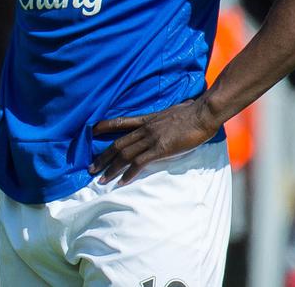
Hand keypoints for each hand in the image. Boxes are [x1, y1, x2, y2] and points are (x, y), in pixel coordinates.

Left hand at [88, 99, 219, 184]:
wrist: (203, 113)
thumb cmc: (193, 111)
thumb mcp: (172, 111)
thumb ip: (165, 117)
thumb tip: (169, 117)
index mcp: (147, 119)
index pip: (121, 122)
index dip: (105, 126)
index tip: (92, 131)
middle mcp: (145, 129)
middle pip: (118, 143)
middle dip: (103, 158)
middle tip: (91, 169)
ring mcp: (151, 138)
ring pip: (125, 154)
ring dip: (111, 169)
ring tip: (101, 180)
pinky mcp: (160, 148)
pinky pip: (140, 162)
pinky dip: (129, 173)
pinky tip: (121, 182)